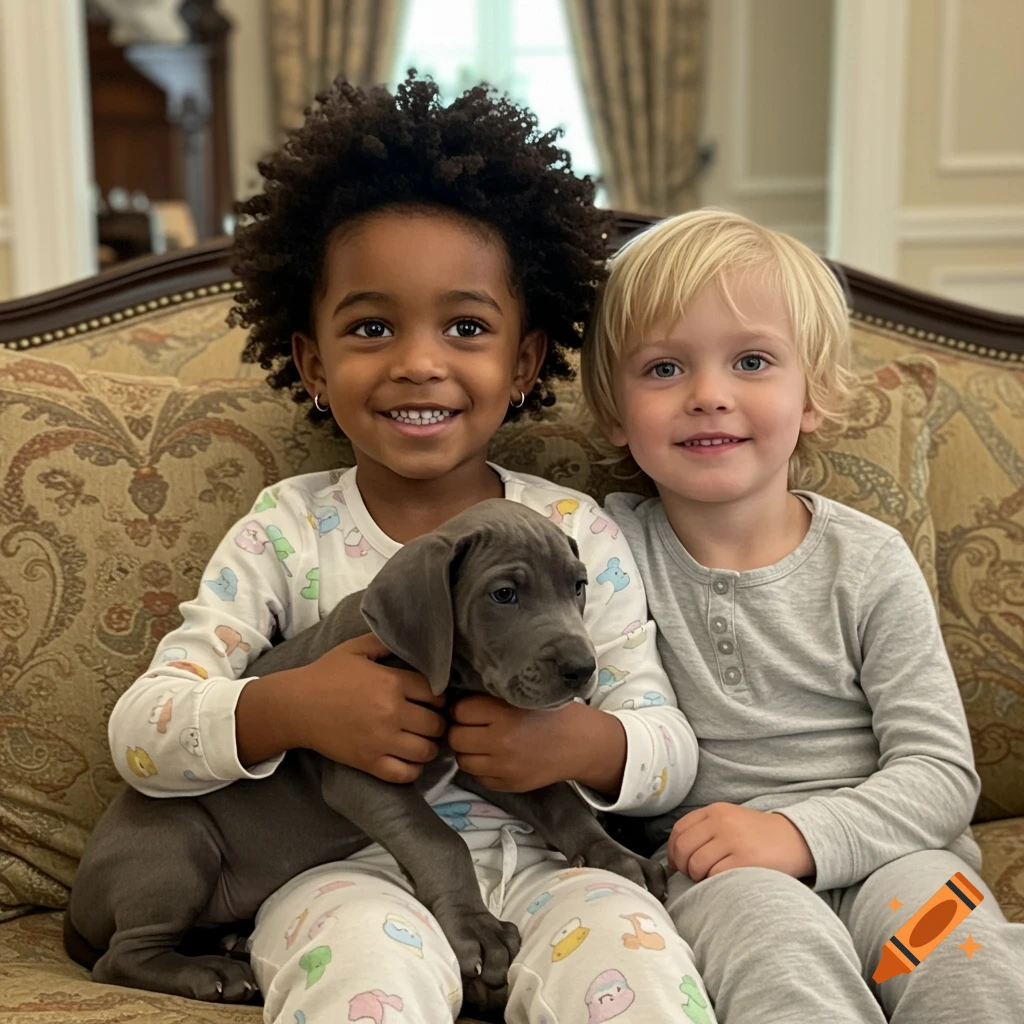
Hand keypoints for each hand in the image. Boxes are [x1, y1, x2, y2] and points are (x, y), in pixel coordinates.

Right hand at [291, 632, 446, 783]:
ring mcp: (381, 740)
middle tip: (430, 721)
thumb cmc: (326, 674)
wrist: (296, 706)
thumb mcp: (356, 648)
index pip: (436, 694)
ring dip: (430, 746)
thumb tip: (412, 638)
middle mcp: (391, 712)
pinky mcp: (369, 762)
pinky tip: (410, 759)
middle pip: (436, 723)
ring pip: (426, 750)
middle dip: (438, 722)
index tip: (432, 699)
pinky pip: (405, 774)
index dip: (439, 697)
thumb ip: (386, 642)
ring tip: (423, 740)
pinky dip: (414, 769)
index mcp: (392, 682)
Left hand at [448, 696, 626, 794]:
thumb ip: (493, 699)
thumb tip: (459, 699)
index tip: (471, 707)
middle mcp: (501, 742)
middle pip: (456, 737)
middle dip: (460, 729)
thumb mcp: (524, 695)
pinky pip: (478, 778)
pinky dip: (481, 768)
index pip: (460, 710)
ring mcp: (504, 767)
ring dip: (467, 750)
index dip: (463, 707)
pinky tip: (493, 757)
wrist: (581, 743)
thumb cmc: (554, 713)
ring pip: (462, 760)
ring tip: (481, 742)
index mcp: (504, 714)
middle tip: (472, 725)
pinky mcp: (508, 785)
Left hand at [666, 802, 815, 881]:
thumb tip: (675, 856)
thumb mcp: (729, 820)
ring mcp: (733, 840)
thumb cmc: (757, 835)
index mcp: (715, 810)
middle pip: (683, 848)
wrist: (795, 839)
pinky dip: (715, 881)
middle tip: (694, 874)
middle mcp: (721, 822)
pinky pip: (716, 875)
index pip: (679, 830)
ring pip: (696, 864)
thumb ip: (703, 830)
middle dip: (683, 866)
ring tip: (712, 877)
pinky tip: (725, 880)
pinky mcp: (746, 860)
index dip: (673, 851)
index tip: (677, 863)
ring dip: (699, 877)